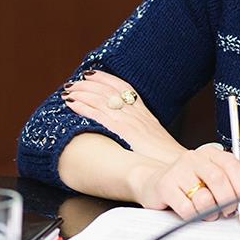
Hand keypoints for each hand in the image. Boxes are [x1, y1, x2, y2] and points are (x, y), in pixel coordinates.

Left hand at [63, 70, 186, 163]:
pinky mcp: (119, 130)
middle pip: (107, 90)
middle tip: (73, 82)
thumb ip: (143, 130)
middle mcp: (133, 112)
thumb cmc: (165, 158)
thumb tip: (133, 133)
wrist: (172, 166)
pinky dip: (83, 106)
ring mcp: (126, 119)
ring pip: (99, 98)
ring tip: (68, 91)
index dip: (105, 78)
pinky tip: (72, 104)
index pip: (122, 86)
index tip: (92, 73)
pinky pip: (97, 114)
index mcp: (143, 111)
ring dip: (81, 92)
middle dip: (88, 84)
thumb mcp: (155, 138)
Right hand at [127, 145, 239, 220]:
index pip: (231, 164)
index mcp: (210, 153)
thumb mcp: (216, 180)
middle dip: (229, 202)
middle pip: (219, 180)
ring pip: (204, 198)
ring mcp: (177, 170)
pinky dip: (194, 216)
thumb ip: (239, 183)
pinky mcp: (165, 186)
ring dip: (211, 212)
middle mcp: (193, 158)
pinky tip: (192, 212)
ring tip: (208, 212)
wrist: (154, 182)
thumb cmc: (190, 184)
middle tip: (229, 212)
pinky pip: (188, 209)